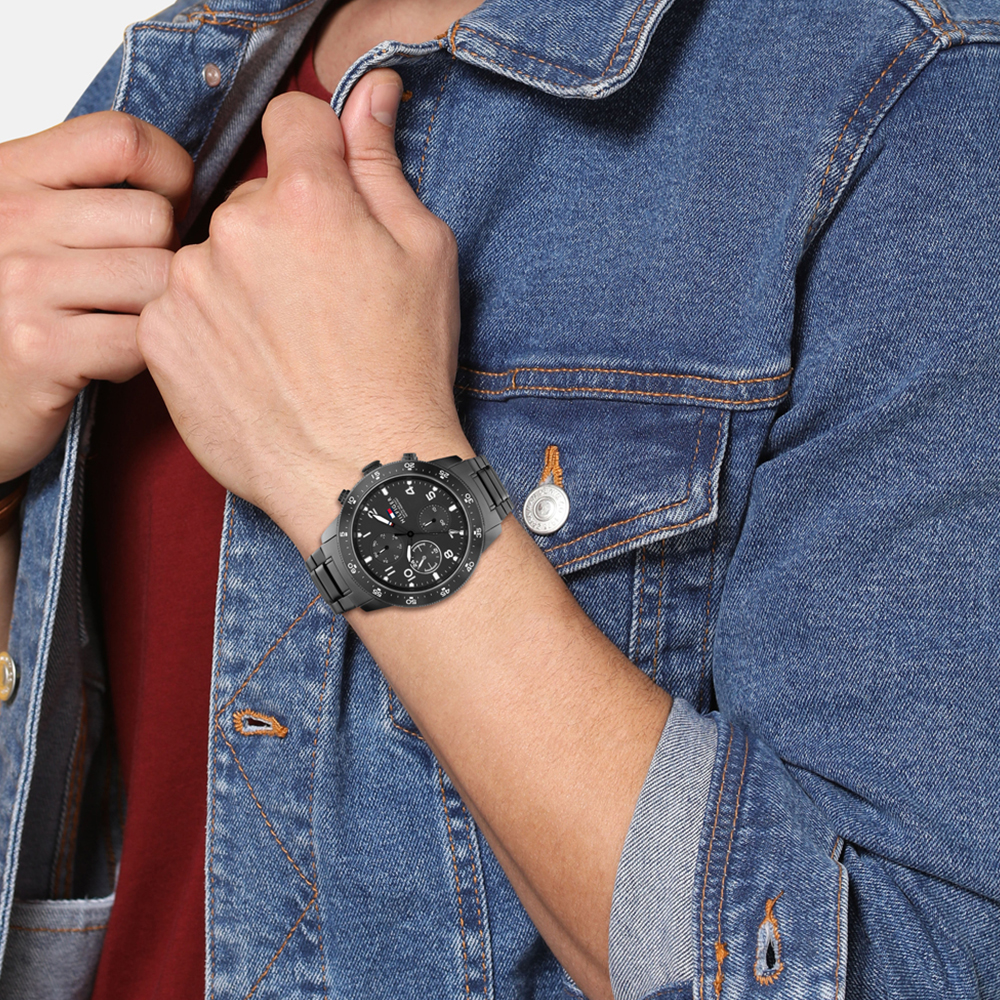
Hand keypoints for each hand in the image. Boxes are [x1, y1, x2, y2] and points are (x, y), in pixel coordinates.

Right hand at [0, 112, 192, 480]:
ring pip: (159, 278)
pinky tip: (103, 358)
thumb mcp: (35, 225)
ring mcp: (20, 282)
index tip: (168, 205)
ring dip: (154, 311)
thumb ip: (92, 193)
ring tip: (113, 322)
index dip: (170, 174)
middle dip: (163, 258)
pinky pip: (142, 337)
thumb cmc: (14, 309)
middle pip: (155, 218)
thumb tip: (188, 182)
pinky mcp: (38, 348)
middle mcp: (10, 218)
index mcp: (11, 174)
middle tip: (129, 288)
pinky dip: (139, 357)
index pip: (122, 139)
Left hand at [136, 71, 471, 554]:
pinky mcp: (160, 336)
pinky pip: (182, 303)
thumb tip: (371, 93)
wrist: (360, 472)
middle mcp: (235, 230)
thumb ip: (383, 165)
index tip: (330, 195)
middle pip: (252, 197)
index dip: (318, 155)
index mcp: (308, 199)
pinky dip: (211, 323)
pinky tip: (254, 363)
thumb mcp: (425, 256)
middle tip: (321, 299)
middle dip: (284, 230)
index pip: (293, 122)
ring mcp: (188, 285)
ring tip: (287, 341)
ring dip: (243, 279)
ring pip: (214, 253)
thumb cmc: (403, 371)